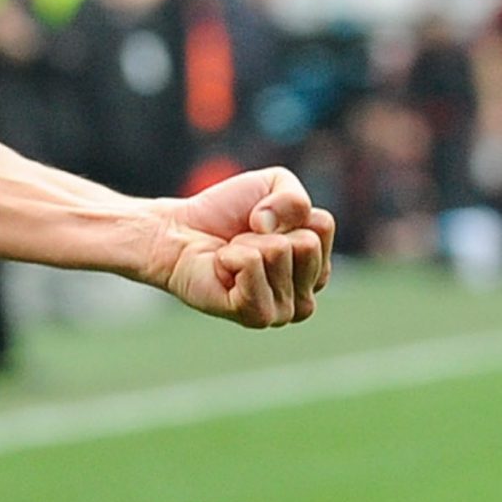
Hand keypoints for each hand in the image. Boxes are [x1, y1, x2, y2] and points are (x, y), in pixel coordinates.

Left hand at [145, 167, 333, 327]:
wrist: (178, 231)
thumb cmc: (225, 214)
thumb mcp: (272, 186)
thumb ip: (295, 197)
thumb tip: (273, 230)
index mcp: (316, 270)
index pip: (323, 225)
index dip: (286, 211)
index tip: (263, 223)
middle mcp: (306, 298)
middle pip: (307, 242)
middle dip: (267, 230)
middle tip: (243, 241)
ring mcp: (283, 312)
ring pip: (279, 251)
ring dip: (246, 243)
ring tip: (231, 254)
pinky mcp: (256, 316)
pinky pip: (251, 265)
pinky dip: (231, 256)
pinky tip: (221, 268)